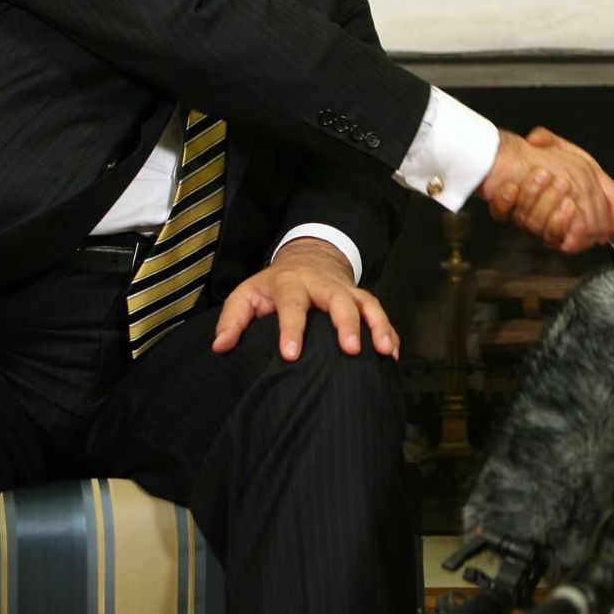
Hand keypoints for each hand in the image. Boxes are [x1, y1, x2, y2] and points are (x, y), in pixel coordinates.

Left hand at [213, 236, 398, 360]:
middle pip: (338, 299)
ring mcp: (346, 290)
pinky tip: (392, 353)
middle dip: (346, 323)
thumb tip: (221, 346)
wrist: (309, 258)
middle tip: (350, 349)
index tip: (291, 355)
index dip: (291, 329)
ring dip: (377, 325)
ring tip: (383, 350)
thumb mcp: (246, 294)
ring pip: (367, 303)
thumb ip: (232, 320)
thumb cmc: (274, 286)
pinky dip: (389, 331)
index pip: (292, 304)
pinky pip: (380, 313)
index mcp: (291, 283)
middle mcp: (322, 284)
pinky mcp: (362, 299)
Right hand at [484, 127, 613, 252]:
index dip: (502, 200)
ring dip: (547, 203)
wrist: (607, 194)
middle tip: (544, 174)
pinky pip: (556, 236)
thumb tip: (533, 139)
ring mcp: (544, 233)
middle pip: (518, 216)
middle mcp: (529, 220)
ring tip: (563, 184)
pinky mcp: (564, 241)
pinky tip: (570, 205)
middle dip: (530, 194)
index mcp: (521, 200)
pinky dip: (561, 220)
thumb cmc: (579, 172)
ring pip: (534, 226)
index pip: (500, 208)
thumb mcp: (562, 150)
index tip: (510, 185)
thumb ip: (546, 140)